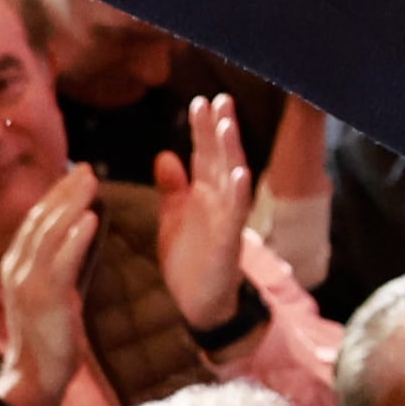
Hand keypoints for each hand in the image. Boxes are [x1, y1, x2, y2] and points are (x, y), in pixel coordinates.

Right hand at [0, 163, 100, 405]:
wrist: (34, 379)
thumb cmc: (48, 339)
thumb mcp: (51, 295)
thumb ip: (60, 267)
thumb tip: (79, 238)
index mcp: (15, 267)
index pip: (33, 221)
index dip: (53, 195)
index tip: (73, 174)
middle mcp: (16, 269)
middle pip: (40, 219)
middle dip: (63, 191)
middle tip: (85, 168)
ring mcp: (28, 283)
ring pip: (49, 233)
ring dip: (71, 204)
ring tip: (90, 182)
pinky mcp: (45, 299)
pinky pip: (61, 261)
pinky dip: (75, 237)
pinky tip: (90, 218)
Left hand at [153, 93, 254, 335]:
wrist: (197, 306)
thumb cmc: (188, 262)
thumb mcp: (173, 218)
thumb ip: (172, 187)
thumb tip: (166, 154)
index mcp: (203, 194)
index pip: (203, 154)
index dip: (202, 129)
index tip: (200, 101)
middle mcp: (217, 201)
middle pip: (219, 158)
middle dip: (219, 129)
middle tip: (219, 100)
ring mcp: (225, 219)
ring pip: (231, 178)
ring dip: (231, 152)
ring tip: (228, 124)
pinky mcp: (228, 241)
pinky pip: (235, 214)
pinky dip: (238, 193)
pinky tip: (239, 173)